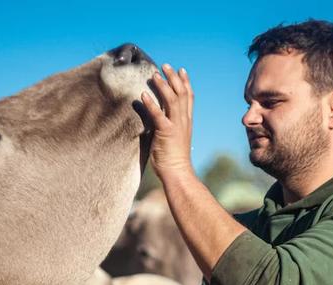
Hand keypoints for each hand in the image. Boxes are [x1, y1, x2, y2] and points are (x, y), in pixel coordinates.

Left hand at [141, 63, 194, 179]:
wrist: (177, 172)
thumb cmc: (173, 158)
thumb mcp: (173, 137)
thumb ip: (168, 125)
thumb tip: (159, 119)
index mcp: (186, 121)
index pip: (189, 97)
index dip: (185, 82)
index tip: (180, 70)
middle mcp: (183, 120)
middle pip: (181, 93)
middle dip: (174, 77)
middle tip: (165, 65)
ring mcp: (176, 125)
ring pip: (172, 99)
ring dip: (163, 86)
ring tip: (154, 75)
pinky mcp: (166, 132)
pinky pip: (159, 115)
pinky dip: (151, 104)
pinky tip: (143, 95)